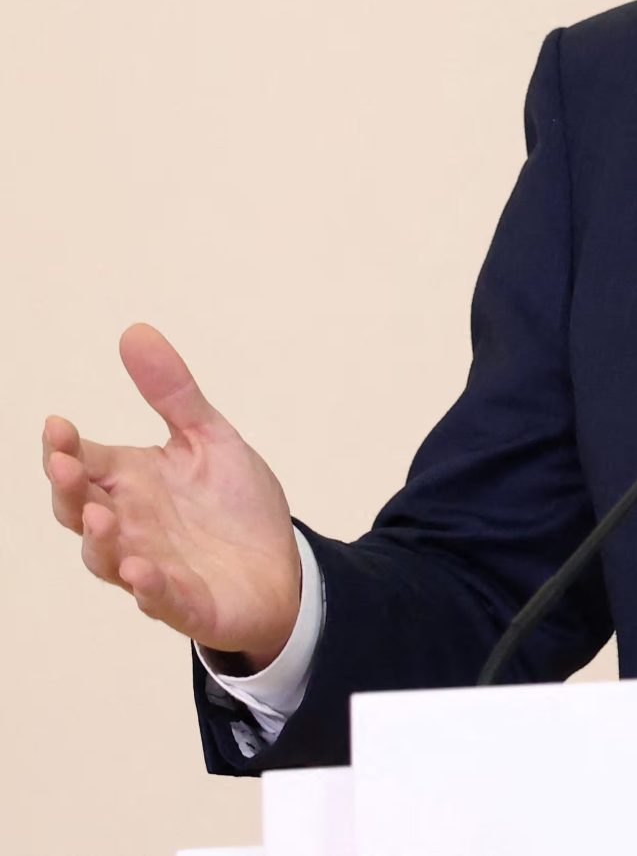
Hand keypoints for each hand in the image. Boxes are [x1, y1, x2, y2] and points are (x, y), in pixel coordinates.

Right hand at [40, 324, 300, 667]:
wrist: (281, 566)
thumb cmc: (232, 505)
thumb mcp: (209, 438)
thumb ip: (172, 393)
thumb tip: (133, 331)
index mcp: (131, 484)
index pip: (84, 463)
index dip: (65, 447)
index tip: (58, 424)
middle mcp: (130, 526)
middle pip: (78, 511)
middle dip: (67, 490)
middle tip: (64, 464)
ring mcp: (153, 567)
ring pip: (107, 559)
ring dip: (100, 540)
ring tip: (98, 515)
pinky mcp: (185, 603)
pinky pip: (159, 599)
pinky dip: (149, 587)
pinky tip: (142, 571)